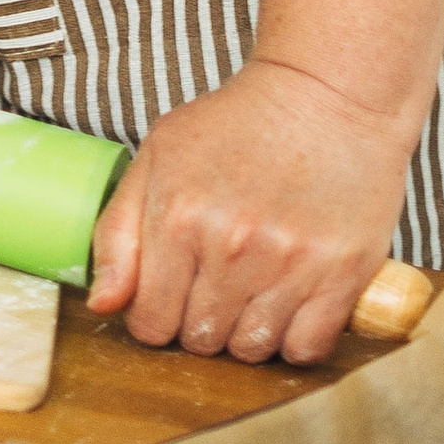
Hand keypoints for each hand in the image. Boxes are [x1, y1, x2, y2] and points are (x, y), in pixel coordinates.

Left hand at [87, 57, 414, 361]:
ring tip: (250, 290)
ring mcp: (290, 264)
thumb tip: (101, 304)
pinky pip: (305, 350)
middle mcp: (232, 246)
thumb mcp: (158, 155)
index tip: (167, 298)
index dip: (152, 317)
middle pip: (199, 340)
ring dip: (244, 333)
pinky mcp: (341, 275)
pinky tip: (288, 302)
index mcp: (179, 216)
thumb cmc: (238, 123)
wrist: (326, 93)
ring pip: (250, 350)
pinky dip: (293, 339)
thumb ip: (118, 232)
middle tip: (211, 286)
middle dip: (196, 323)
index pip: (149, 321)